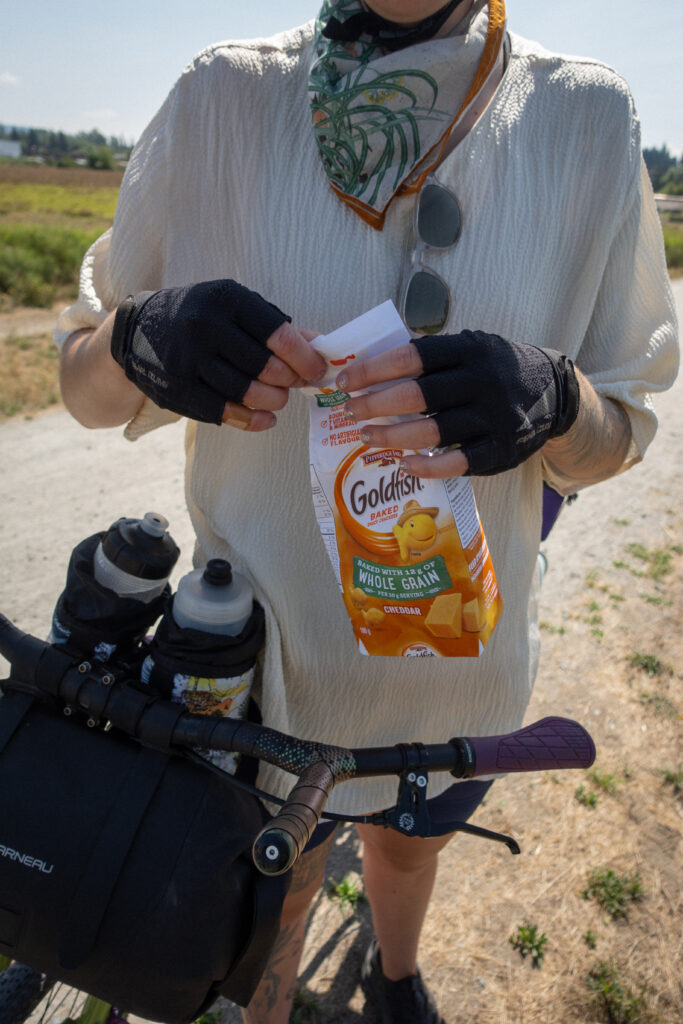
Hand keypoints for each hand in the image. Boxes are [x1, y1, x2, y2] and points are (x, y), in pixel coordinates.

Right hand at [110, 279, 325, 428]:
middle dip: (289, 381)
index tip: (317, 370)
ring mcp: (187, 359)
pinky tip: (266, 419)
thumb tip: (321, 345)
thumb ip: (277, 326)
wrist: (137, 329)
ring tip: (280, 399)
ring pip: (246, 392)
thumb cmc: (201, 316)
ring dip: (273, 401)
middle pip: (264, 366)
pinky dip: (252, 420)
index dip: (304, 357)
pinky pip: (224, 412)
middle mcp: (203, 325)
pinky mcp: (177, 388)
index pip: (277, 333)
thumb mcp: (234, 307)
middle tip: (296, 385)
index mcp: (225, 298)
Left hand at [337, 330, 579, 477]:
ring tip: (367, 438)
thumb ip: (431, 357)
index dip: (372, 370)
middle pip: (417, 395)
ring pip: (433, 431)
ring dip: (392, 437)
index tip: (345, 382)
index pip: (410, 356)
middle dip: (374, 405)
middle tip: (350, 412)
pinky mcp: (503, 449)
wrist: (555, 391)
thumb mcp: (471, 348)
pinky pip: (458, 462)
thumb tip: (369, 364)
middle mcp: (483, 380)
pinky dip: (428, 466)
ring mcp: (495, 417)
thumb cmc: (496, 369)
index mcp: (469, 349)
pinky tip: (405, 465)